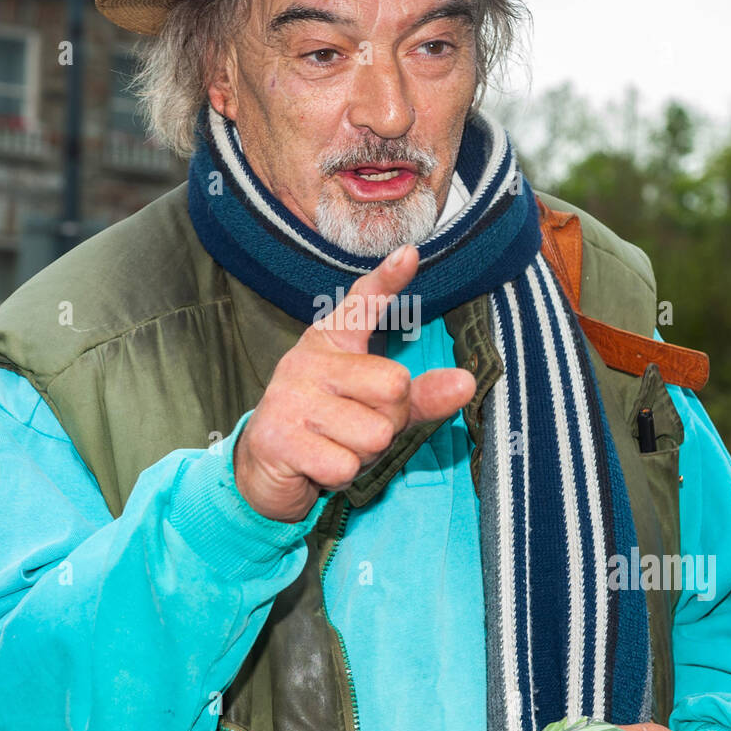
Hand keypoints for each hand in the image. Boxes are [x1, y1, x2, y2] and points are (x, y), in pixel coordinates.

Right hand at [232, 243, 476, 522]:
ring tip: (336, 445)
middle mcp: (308, 359)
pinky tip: (317, 464)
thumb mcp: (376, 406)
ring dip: (363, 455)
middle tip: (358, 427)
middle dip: (389, 422)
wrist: (264, 466)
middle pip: (394, 388)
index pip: (362, 303)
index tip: (411, 254)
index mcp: (332, 340)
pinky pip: (344, 465)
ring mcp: (289, 396)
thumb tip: (466, 382)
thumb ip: (420, 393)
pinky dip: (340, 476)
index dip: (387, 279)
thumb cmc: (329, 425)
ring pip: (373, 434)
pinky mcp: (277, 436)